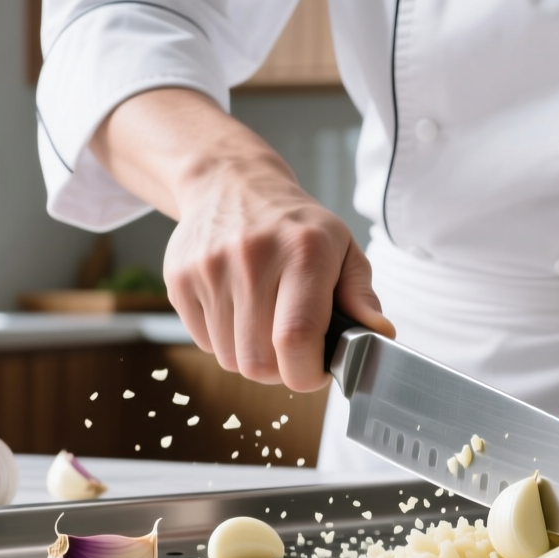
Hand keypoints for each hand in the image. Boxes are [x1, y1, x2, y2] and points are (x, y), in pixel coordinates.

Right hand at [92, 88, 392, 390]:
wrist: (231, 184)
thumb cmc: (295, 226)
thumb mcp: (342, 249)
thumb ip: (361, 296)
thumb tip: (379, 335)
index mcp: (304, 252)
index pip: (296, 339)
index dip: (307, 373)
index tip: (316, 371)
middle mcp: (253, 258)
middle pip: (259, 362)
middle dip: (281, 370)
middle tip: (292, 348)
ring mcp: (210, 268)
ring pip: (230, 359)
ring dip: (252, 356)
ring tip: (264, 322)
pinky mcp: (179, 278)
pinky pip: (203, 343)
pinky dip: (224, 340)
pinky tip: (237, 310)